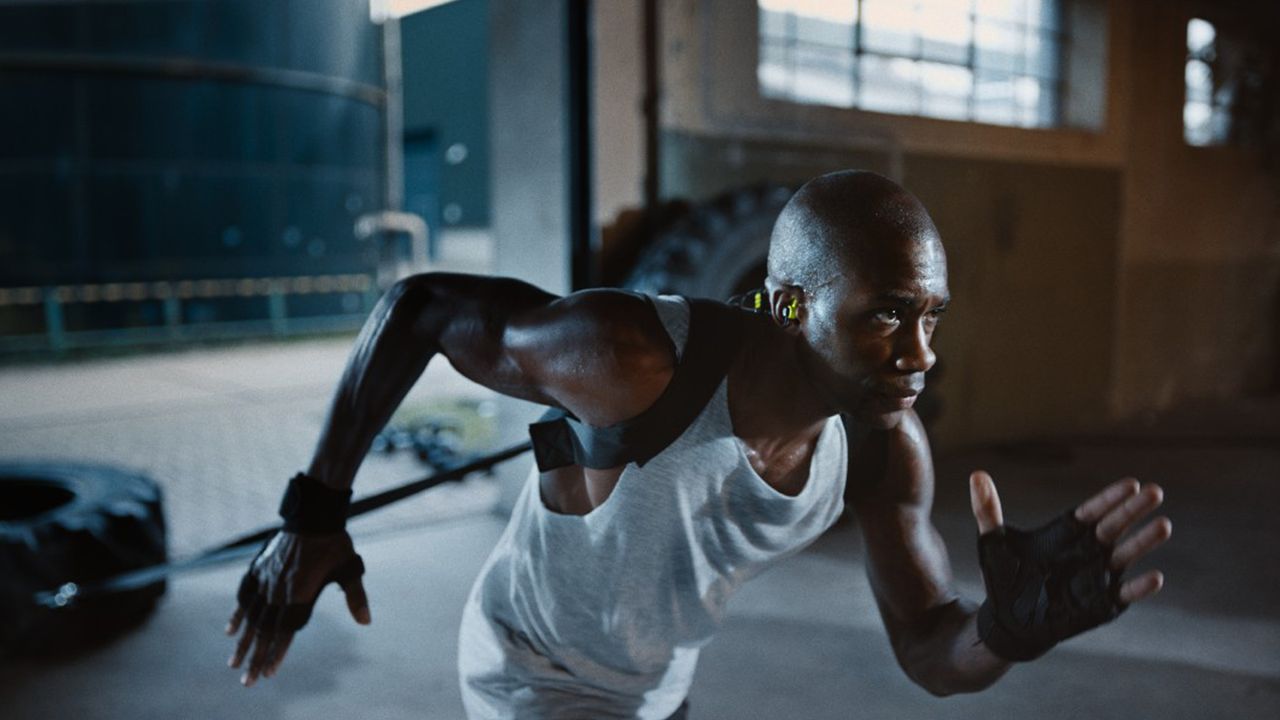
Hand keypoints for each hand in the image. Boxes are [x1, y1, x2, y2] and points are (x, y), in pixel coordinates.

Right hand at [226, 530, 369, 686]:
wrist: (313, 513)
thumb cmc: (335, 543)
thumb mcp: (350, 569)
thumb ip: (356, 596)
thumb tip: (366, 621)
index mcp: (300, 593)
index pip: (286, 631)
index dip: (277, 653)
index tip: (268, 673)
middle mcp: (279, 591)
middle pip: (264, 631)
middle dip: (255, 657)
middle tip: (246, 681)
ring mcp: (266, 580)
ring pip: (251, 617)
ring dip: (242, 642)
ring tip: (233, 663)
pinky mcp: (259, 569)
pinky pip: (244, 595)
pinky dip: (237, 614)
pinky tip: (230, 630)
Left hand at [969, 471, 1171, 604]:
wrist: (1008, 620)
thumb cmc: (1004, 577)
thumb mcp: (993, 541)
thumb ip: (988, 509)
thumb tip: (976, 475)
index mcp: (1066, 533)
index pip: (1092, 511)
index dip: (1110, 498)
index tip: (1130, 484)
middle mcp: (1087, 551)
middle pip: (1114, 526)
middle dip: (1134, 511)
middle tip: (1155, 491)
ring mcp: (1096, 577)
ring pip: (1124, 556)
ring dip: (1143, 542)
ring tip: (1163, 525)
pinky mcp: (1099, 604)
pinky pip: (1123, 594)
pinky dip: (1138, 587)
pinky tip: (1155, 577)